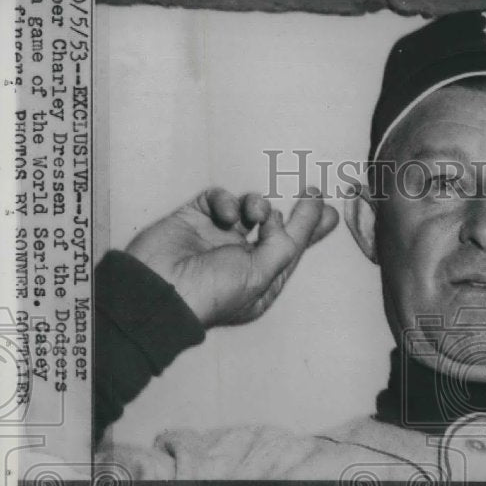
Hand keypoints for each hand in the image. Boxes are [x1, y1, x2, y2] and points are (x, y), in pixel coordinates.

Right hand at [125, 187, 338, 327]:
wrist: (156, 289)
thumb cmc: (213, 291)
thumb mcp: (262, 273)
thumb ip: (289, 243)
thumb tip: (315, 214)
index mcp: (259, 280)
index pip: (290, 251)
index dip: (310, 229)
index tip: (329, 210)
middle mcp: (239, 258)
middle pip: (275, 228)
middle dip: (292, 215)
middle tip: (312, 194)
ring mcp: (216, 237)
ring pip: (249, 209)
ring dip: (258, 205)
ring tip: (256, 214)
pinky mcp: (194, 219)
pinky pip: (218, 199)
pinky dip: (226, 201)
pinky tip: (227, 213)